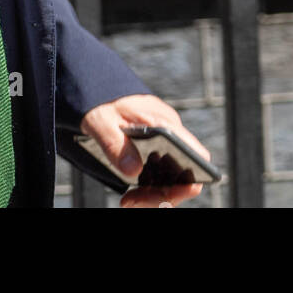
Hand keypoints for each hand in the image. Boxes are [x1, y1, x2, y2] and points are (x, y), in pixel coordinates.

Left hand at [79, 94, 211, 207]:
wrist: (97, 91)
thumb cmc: (102, 101)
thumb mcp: (101, 120)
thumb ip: (115, 143)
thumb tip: (133, 171)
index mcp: (165, 122)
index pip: (196, 154)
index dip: (191, 180)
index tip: (168, 194)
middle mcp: (170, 135)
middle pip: (184, 176)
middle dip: (162, 195)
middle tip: (133, 201)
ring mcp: (163, 146)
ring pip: (171, 182)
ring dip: (152, 196)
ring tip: (127, 201)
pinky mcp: (153, 154)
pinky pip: (159, 179)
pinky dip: (147, 191)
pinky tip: (129, 196)